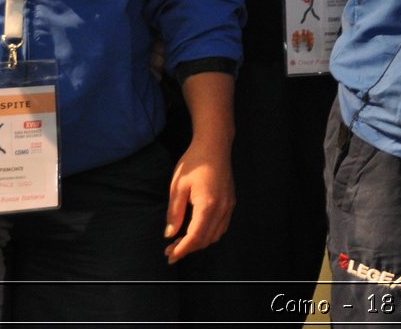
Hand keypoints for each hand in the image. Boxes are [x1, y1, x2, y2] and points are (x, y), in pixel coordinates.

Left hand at [164, 137, 234, 262]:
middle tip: (170, 250)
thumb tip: (170, 234)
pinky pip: (222, 225)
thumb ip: (174, 213)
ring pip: (216, 235)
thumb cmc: (194, 162)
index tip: (169, 257)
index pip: (195, 237)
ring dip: (199, 242)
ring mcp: (229, 205)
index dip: (182, 250)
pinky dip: (209, 233)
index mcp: (208, 205)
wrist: (214, 144)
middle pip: (206, 239)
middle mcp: (222, 208)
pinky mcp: (231, 201)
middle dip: (188, 248)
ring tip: (181, 242)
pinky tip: (197, 230)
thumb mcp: (177, 187)